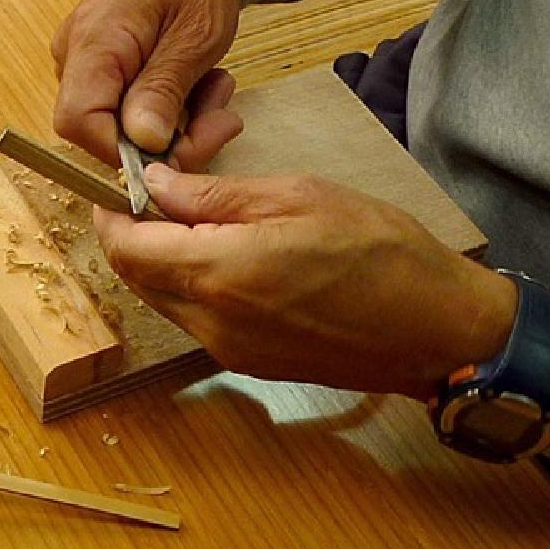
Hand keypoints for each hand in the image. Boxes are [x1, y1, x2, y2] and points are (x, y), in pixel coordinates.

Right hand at [52, 0, 253, 171]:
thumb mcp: (195, 35)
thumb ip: (163, 88)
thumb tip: (142, 142)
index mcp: (94, 40)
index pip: (77, 122)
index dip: (123, 151)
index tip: (175, 150)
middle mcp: (76, 54)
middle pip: (100, 132)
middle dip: (165, 141)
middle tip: (219, 120)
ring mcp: (86, 63)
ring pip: (120, 128)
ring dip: (177, 125)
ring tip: (215, 90)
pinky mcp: (104, 70)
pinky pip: (129, 111)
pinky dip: (170, 111)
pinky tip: (198, 86)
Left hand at [94, 165, 518, 398]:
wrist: (438, 330)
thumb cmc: (380, 252)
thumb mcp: (297, 197)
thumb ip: (214, 195)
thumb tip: (156, 186)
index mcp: (218, 274)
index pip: (126, 250)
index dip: (111, 217)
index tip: (118, 188)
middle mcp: (211, 322)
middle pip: (137, 279)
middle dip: (133, 238)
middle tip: (159, 197)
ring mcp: (228, 349)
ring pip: (163, 301)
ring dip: (161, 263)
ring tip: (198, 221)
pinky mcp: (248, 362)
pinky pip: (195, 320)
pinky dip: (191, 286)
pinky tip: (226, 257)